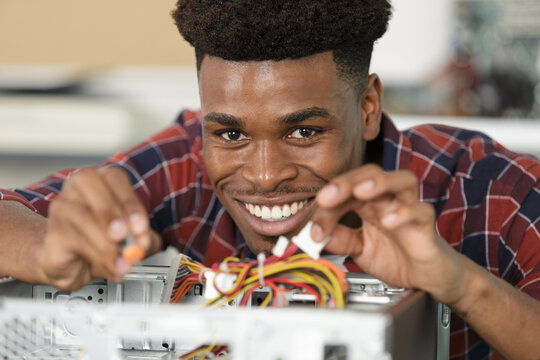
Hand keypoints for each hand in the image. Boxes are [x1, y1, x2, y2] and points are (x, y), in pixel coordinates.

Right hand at [38, 167, 161, 290]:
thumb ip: (144, 238)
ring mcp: (61, 208)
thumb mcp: (132, 237)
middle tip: (125, 236)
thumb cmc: (101, 240)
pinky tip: (111, 268)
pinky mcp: (52, 233)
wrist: (72, 263)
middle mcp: (77, 188)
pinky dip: (98, 258)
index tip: (141, 228)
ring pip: (83, 217)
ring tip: (124, 262)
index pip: (114, 178)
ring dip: (108, 244)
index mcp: (100, 180)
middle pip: (91, 186)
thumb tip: (147, 242)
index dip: (130, 203)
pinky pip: (75, 241)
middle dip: (112, 214)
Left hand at [311, 164, 466, 303]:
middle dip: (346, 182)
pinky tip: (388, 221)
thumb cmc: (397, 255)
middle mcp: (389, 199)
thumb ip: (340, 240)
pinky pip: (420, 211)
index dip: (326, 209)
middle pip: (370, 174)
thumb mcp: (360, 249)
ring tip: (360, 190)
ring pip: (401, 180)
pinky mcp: (427, 224)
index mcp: (369, 202)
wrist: (428, 277)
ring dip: (379, 182)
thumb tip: (313, 235)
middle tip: (326, 197)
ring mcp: (409, 208)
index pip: (344, 192)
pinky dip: (403, 213)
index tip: (314, 232)